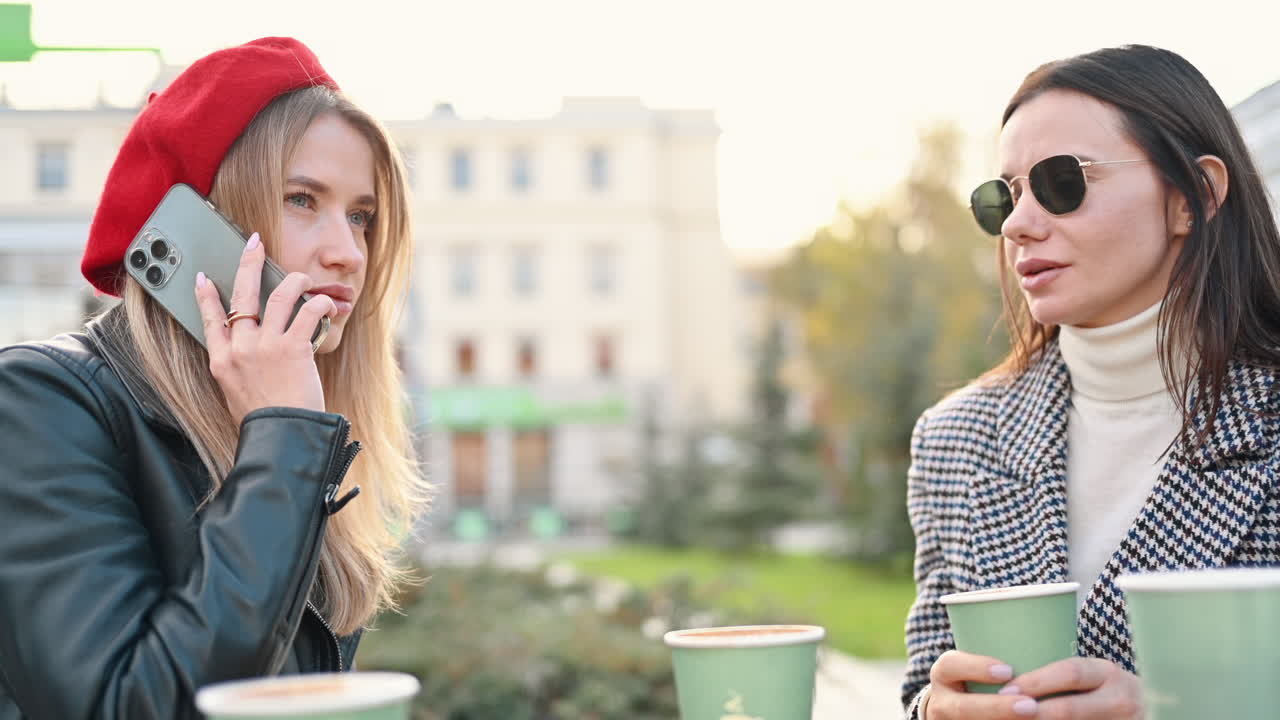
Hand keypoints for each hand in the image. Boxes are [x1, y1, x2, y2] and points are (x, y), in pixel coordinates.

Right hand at [193, 232, 336, 425]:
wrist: (281, 437)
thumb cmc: (266, 422)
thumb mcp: (237, 395)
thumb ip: (239, 370)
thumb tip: (248, 354)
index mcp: (222, 362)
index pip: (209, 320)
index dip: (206, 296)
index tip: (202, 278)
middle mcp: (240, 349)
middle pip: (241, 296)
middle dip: (248, 263)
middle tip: (254, 243)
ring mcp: (265, 346)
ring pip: (279, 296)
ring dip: (295, 282)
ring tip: (304, 278)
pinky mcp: (293, 348)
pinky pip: (308, 313)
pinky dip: (321, 305)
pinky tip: (328, 306)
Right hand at [925, 650, 1035, 718]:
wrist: (956, 709)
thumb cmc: (977, 676)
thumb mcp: (974, 661)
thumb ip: (997, 651)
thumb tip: (1043, 631)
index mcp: (944, 673)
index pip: (951, 665)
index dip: (977, 668)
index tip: (1007, 671)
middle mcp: (944, 701)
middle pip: (964, 708)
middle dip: (997, 708)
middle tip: (1030, 706)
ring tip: (1035, 716)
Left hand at [997, 657, 1143, 718]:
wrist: (1149, 711)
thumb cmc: (1108, 691)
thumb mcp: (1095, 677)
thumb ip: (1066, 677)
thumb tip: (1012, 685)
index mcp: (1108, 674)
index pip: (1070, 673)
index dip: (1036, 682)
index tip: (1007, 689)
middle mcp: (1119, 700)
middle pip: (1070, 708)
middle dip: (1034, 712)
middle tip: (1005, 712)